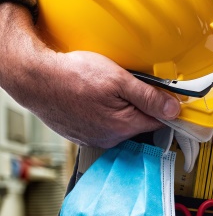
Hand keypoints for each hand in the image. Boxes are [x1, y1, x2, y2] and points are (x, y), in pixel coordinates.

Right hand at [0, 3, 180, 147]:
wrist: (35, 79)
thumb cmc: (73, 76)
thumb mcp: (118, 79)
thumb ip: (148, 96)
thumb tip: (174, 109)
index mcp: (124, 126)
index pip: (159, 122)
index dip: (165, 107)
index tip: (166, 96)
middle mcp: (111, 138)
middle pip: (140, 123)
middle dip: (140, 105)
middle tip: (128, 85)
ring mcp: (95, 139)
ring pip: (121, 124)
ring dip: (121, 109)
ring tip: (106, 91)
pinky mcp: (82, 135)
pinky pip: (103, 125)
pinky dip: (103, 113)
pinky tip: (94, 99)